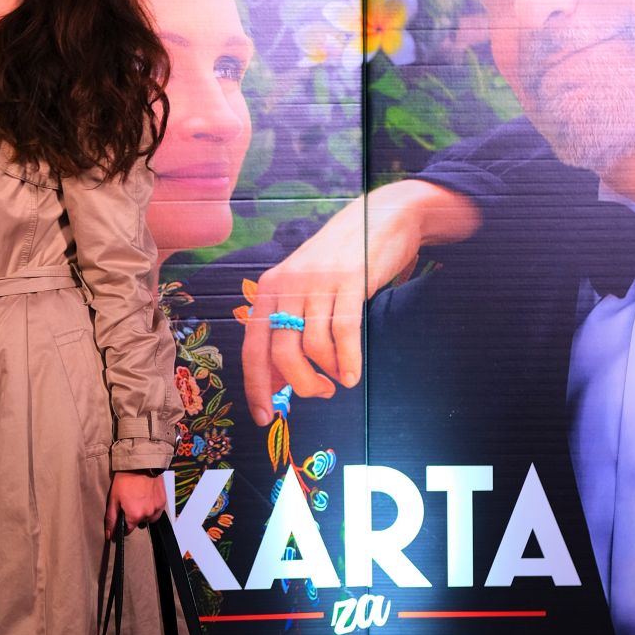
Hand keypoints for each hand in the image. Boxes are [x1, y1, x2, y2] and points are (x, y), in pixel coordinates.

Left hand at [106, 470, 165, 537]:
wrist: (141, 464)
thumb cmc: (125, 479)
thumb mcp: (113, 498)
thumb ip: (111, 518)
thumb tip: (109, 535)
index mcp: (135, 516)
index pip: (128, 530)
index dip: (123, 526)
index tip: (121, 520)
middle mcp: (148, 514)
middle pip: (139, 523)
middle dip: (133, 516)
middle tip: (129, 503)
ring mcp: (157, 508)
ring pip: (149, 518)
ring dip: (144, 513)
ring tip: (139, 500)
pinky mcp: (163, 501)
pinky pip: (157, 511)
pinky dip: (152, 507)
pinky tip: (147, 498)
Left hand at [242, 181, 480, 423]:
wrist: (382, 217)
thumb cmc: (340, 263)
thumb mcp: (304, 292)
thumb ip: (287, 331)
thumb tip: (275, 383)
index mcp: (269, 289)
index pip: (252, 348)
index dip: (256, 387)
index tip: (263, 417)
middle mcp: (287, 284)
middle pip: (282, 353)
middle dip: (300, 385)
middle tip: (319, 393)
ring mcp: (318, 281)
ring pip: (312, 346)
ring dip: (326, 374)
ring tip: (338, 381)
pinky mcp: (350, 279)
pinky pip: (344, 332)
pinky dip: (347, 361)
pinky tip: (352, 376)